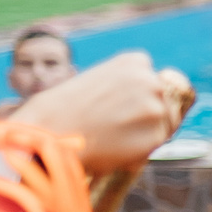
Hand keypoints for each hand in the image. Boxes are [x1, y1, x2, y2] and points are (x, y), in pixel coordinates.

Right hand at [10, 51, 191, 169]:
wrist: (46, 135)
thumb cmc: (59, 112)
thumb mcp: (93, 82)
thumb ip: (122, 87)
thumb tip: (145, 103)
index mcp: (134, 62)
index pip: (153, 79)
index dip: (139, 96)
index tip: (120, 106)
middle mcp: (150, 80)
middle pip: (164, 101)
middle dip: (148, 115)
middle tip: (117, 127)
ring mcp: (156, 107)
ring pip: (164, 123)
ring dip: (146, 132)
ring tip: (113, 138)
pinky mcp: (157, 135)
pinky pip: (156, 144)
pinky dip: (141, 149)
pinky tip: (115, 148)